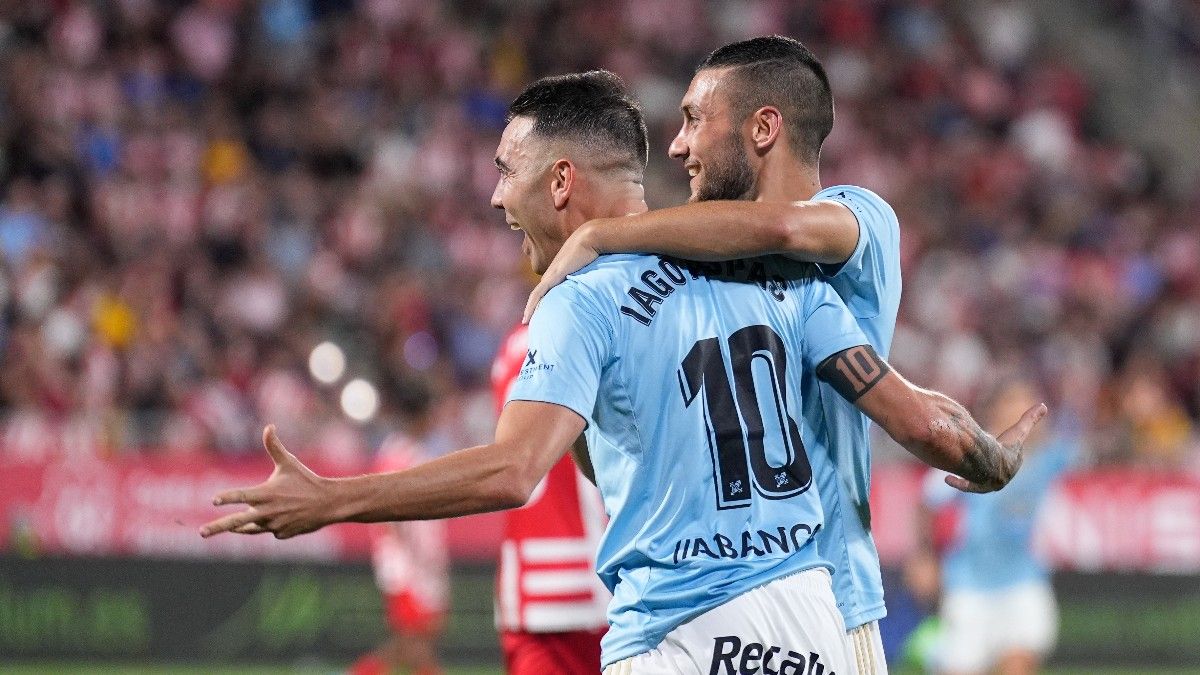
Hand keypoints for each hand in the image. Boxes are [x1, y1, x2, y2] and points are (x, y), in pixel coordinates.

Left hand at [200, 425, 335, 538]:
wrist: (329, 503)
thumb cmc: (307, 481)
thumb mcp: (290, 463)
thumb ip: (274, 447)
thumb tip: (269, 426)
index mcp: (267, 493)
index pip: (242, 496)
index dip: (227, 497)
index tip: (213, 500)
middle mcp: (267, 511)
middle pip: (236, 521)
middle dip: (217, 527)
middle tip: (202, 532)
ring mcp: (274, 525)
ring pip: (251, 527)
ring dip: (243, 526)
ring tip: (231, 527)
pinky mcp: (281, 534)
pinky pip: (269, 529)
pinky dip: (270, 524)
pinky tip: (284, 516)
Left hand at [522, 221, 601, 322]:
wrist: (591, 237)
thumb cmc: (594, 249)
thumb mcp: (590, 265)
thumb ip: (589, 273)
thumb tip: (601, 282)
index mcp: (559, 270)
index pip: (547, 288)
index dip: (543, 300)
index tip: (541, 311)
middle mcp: (552, 272)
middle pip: (539, 293)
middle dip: (534, 307)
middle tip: (529, 321)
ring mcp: (552, 274)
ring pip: (536, 295)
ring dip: (531, 309)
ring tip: (526, 321)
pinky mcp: (554, 276)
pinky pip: (539, 293)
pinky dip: (532, 305)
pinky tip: (528, 315)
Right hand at [945, 403, 1046, 492]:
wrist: (991, 465)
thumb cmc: (1003, 447)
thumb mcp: (1017, 431)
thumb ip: (1030, 419)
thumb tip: (1044, 405)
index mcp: (1013, 463)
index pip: (1012, 455)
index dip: (1006, 448)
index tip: (999, 445)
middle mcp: (1004, 475)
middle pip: (997, 465)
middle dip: (991, 459)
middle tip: (982, 452)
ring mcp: (991, 483)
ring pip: (981, 476)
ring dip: (974, 471)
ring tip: (964, 466)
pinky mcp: (978, 487)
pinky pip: (967, 485)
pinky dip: (959, 482)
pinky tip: (948, 479)